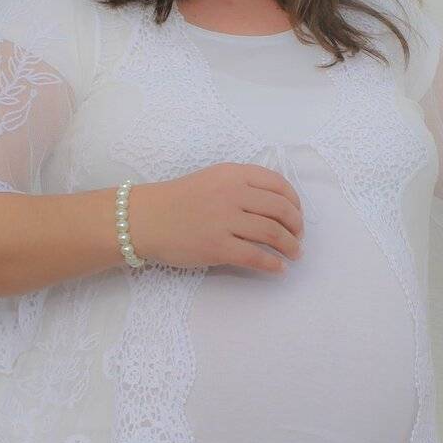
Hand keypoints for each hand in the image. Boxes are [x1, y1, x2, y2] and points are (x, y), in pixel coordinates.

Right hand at [129, 163, 304, 273]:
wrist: (144, 218)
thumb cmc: (177, 199)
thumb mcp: (212, 178)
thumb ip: (241, 184)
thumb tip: (275, 202)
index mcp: (233, 174)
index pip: (279, 185)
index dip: (295, 202)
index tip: (296, 215)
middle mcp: (233, 193)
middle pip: (280, 210)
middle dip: (296, 226)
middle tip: (298, 237)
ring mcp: (225, 220)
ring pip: (273, 233)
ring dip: (290, 246)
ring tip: (294, 254)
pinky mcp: (217, 247)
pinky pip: (256, 256)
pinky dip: (273, 264)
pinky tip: (278, 268)